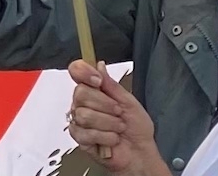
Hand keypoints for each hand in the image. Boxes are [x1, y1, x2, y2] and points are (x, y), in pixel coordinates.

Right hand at [66, 61, 167, 175]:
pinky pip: (87, 133)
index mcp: (94, 90)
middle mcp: (83, 103)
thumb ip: (112, 85)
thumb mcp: (129, 102)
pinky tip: (112, 138)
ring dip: (109, 123)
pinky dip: (106, 137)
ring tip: (118, 128)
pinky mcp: (80, 138)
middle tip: (118, 112)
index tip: (98, 81)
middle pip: (80, 93)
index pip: (76, 71)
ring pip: (84, 115)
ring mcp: (79, 120)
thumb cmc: (137, 129)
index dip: (84, 73)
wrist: (140, 152)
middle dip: (105, 105)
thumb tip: (99, 65)